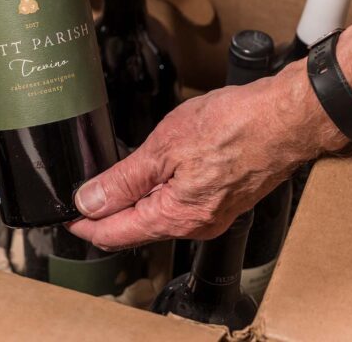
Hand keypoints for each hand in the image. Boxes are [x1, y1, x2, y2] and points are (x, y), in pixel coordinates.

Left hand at [67, 62, 346, 249]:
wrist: (286, 118)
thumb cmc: (236, 126)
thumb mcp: (164, 148)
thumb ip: (123, 179)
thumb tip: (90, 201)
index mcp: (176, 218)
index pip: (115, 234)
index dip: (84, 224)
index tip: (65, 214)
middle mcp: (194, 225)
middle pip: (135, 230)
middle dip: (105, 216)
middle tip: (81, 197)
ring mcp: (211, 214)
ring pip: (156, 217)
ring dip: (131, 204)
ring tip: (108, 185)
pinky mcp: (222, 198)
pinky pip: (177, 205)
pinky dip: (156, 194)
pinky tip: (148, 175)